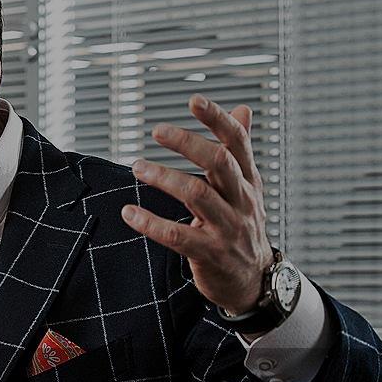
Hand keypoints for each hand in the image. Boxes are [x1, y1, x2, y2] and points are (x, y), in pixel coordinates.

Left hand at [120, 94, 273, 319]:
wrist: (252, 282)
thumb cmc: (242, 227)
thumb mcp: (246, 188)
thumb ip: (239, 150)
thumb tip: (243, 109)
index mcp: (248, 181)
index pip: (237, 143)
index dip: (218, 119)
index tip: (194, 100)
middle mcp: (241, 201)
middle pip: (219, 163)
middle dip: (188, 143)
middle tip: (157, 130)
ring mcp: (227, 228)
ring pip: (197, 194)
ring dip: (163, 177)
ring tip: (137, 166)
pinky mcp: (210, 253)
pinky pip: (177, 236)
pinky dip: (150, 223)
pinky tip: (128, 213)